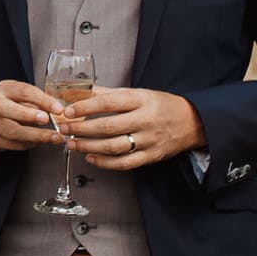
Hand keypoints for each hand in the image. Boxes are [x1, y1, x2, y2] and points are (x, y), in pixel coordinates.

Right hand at [0, 81, 66, 152]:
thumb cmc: (12, 103)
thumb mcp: (24, 95)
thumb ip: (39, 101)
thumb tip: (57, 111)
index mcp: (4, 89)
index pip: (23, 92)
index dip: (42, 100)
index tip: (58, 109)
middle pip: (6, 109)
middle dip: (28, 115)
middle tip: (47, 120)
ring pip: (10, 131)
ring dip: (34, 136)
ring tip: (52, 137)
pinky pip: (10, 144)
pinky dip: (27, 144)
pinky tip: (38, 142)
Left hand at [65, 87, 205, 168]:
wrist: (192, 122)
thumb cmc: (161, 106)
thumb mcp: (139, 93)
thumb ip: (110, 94)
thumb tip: (81, 92)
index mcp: (142, 99)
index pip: (110, 102)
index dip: (86, 106)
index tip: (68, 110)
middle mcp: (146, 120)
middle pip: (108, 126)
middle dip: (81, 128)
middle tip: (64, 129)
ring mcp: (149, 140)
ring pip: (114, 147)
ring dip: (88, 146)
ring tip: (72, 144)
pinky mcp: (151, 156)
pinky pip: (125, 163)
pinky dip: (105, 162)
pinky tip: (90, 157)